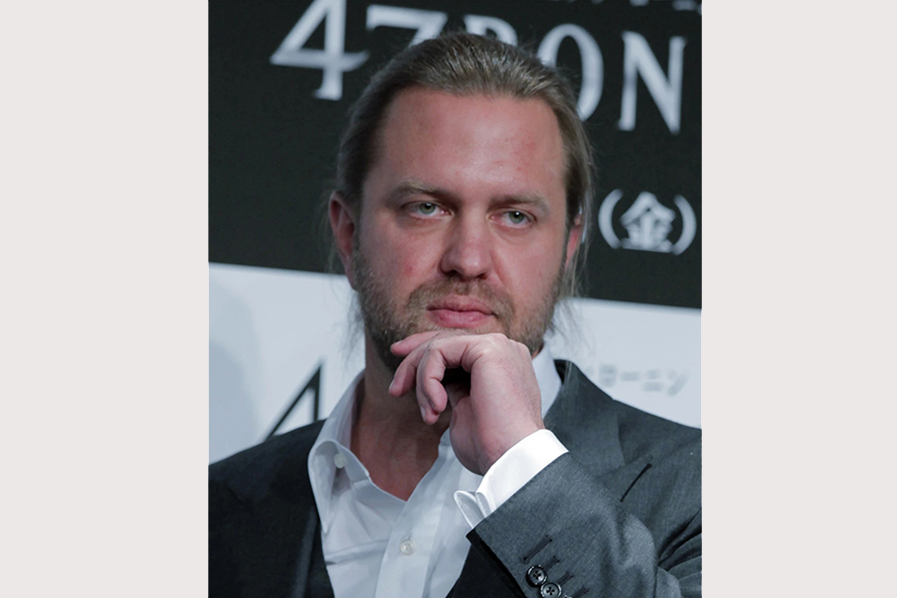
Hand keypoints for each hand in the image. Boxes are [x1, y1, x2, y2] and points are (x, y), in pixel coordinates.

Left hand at [389, 331, 543, 474]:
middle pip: (445, 341)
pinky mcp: (489, 348)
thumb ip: (454, 387)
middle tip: (397, 390)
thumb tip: (436, 379)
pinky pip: (439, 351)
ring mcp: (498, 346)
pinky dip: (428, 379)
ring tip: (428, 413)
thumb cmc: (492, 445)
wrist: (510, 459)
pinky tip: (436, 406)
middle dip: (414, 363)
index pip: (456, 347)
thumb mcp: (466, 409)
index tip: (402, 375)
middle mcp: (503, 349)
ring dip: (422, 381)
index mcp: (501, 363)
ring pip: (438, 346)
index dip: (424, 355)